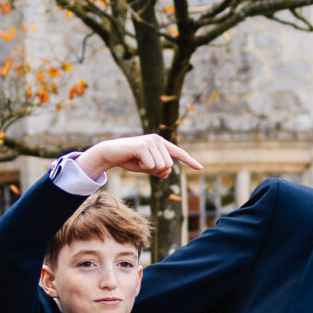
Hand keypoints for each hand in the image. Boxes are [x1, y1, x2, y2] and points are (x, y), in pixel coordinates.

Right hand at [77, 134, 202, 181]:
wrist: (111, 153)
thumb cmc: (130, 160)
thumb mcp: (147, 167)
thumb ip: (159, 169)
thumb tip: (167, 171)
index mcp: (161, 143)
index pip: (178, 153)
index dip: (190, 161)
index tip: (200, 168)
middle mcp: (158, 140)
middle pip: (168, 165)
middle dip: (156, 170)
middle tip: (143, 164)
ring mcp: (150, 142)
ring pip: (160, 166)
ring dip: (148, 169)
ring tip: (138, 161)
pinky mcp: (143, 146)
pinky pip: (150, 165)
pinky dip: (143, 167)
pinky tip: (134, 159)